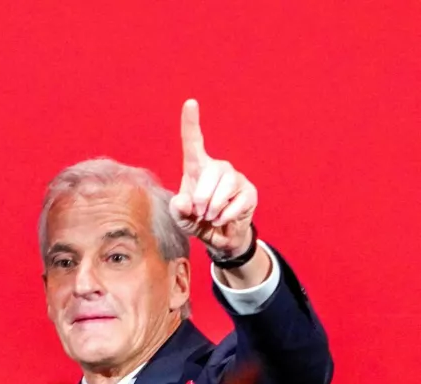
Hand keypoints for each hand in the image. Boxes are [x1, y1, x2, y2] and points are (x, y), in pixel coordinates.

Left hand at [169, 100, 257, 257]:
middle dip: (202, 198)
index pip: (193, 142)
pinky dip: (226, 216)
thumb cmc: (197, 221)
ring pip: (225, 186)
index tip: (190, 102)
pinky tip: (222, 219)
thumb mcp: (181, 219)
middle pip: (210, 173)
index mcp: (196, 168)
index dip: (191, 122)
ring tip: (210, 216)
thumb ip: (177, 210)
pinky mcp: (249, 191)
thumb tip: (185, 200)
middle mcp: (217, 168)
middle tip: (200, 212)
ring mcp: (235, 178)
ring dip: (214, 207)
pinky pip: (238, 201)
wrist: (219, 237)